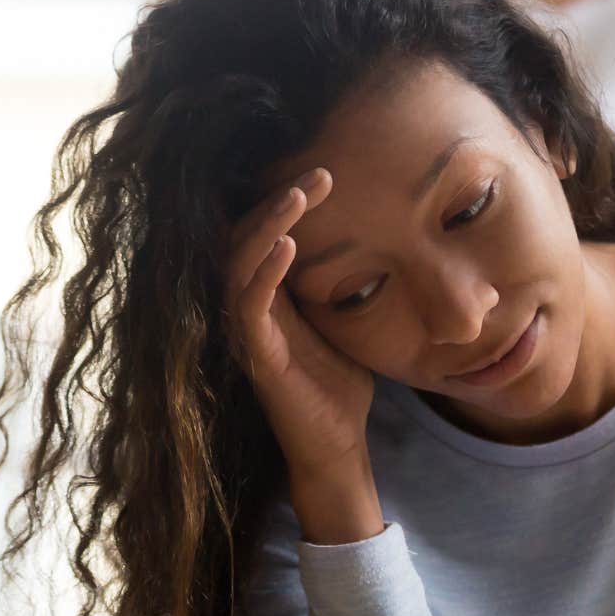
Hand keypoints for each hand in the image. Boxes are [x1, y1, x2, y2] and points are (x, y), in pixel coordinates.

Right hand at [222, 167, 375, 476]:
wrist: (337, 443)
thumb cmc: (339, 385)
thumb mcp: (345, 320)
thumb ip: (343, 283)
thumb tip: (375, 239)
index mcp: (269, 295)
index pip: (265, 234)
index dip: (288, 201)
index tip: (327, 173)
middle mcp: (250, 307)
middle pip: (244, 237)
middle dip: (278, 200)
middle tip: (318, 172)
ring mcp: (248, 330)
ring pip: (239, 263)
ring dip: (267, 225)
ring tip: (297, 195)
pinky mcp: (256, 355)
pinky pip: (248, 306)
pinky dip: (264, 272)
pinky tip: (287, 247)